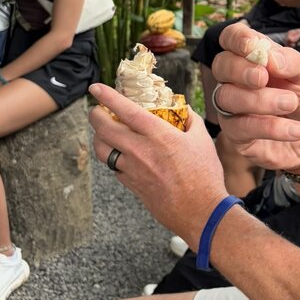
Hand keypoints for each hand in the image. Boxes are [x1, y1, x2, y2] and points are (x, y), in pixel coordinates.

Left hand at [89, 85, 226, 247]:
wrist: (201, 211)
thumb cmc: (205, 175)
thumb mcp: (203, 139)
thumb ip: (190, 120)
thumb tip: (183, 109)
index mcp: (159, 135)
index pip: (125, 111)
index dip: (107, 97)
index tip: (96, 88)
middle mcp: (140, 151)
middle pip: (103, 129)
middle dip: (95, 115)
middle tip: (97, 110)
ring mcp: (132, 169)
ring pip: (101, 149)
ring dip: (99, 137)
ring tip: (104, 132)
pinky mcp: (131, 185)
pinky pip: (113, 167)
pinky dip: (112, 157)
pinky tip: (120, 154)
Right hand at [211, 22, 299, 173]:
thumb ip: (293, 62)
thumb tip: (270, 58)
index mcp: (254, 56)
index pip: (231, 38)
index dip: (236, 39)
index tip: (251, 46)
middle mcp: (237, 79)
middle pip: (221, 65)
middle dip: (241, 70)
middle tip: (263, 77)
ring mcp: (233, 107)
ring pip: (226, 97)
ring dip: (258, 100)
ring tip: (291, 103)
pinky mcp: (236, 134)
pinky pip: (240, 128)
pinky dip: (269, 127)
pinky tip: (295, 129)